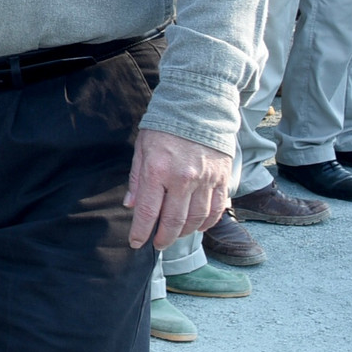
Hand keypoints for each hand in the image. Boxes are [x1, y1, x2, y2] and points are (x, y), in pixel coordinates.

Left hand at [124, 128, 232, 249]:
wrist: (198, 107)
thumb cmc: (165, 127)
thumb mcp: (142, 148)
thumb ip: (137, 178)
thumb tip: (130, 205)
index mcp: (158, 170)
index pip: (148, 211)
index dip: (140, 231)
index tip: (136, 243)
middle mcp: (183, 178)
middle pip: (173, 221)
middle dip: (163, 238)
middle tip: (158, 244)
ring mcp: (205, 180)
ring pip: (196, 219)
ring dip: (184, 232)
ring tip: (175, 235)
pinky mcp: (221, 179)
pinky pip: (216, 210)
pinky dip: (207, 223)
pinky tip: (198, 227)